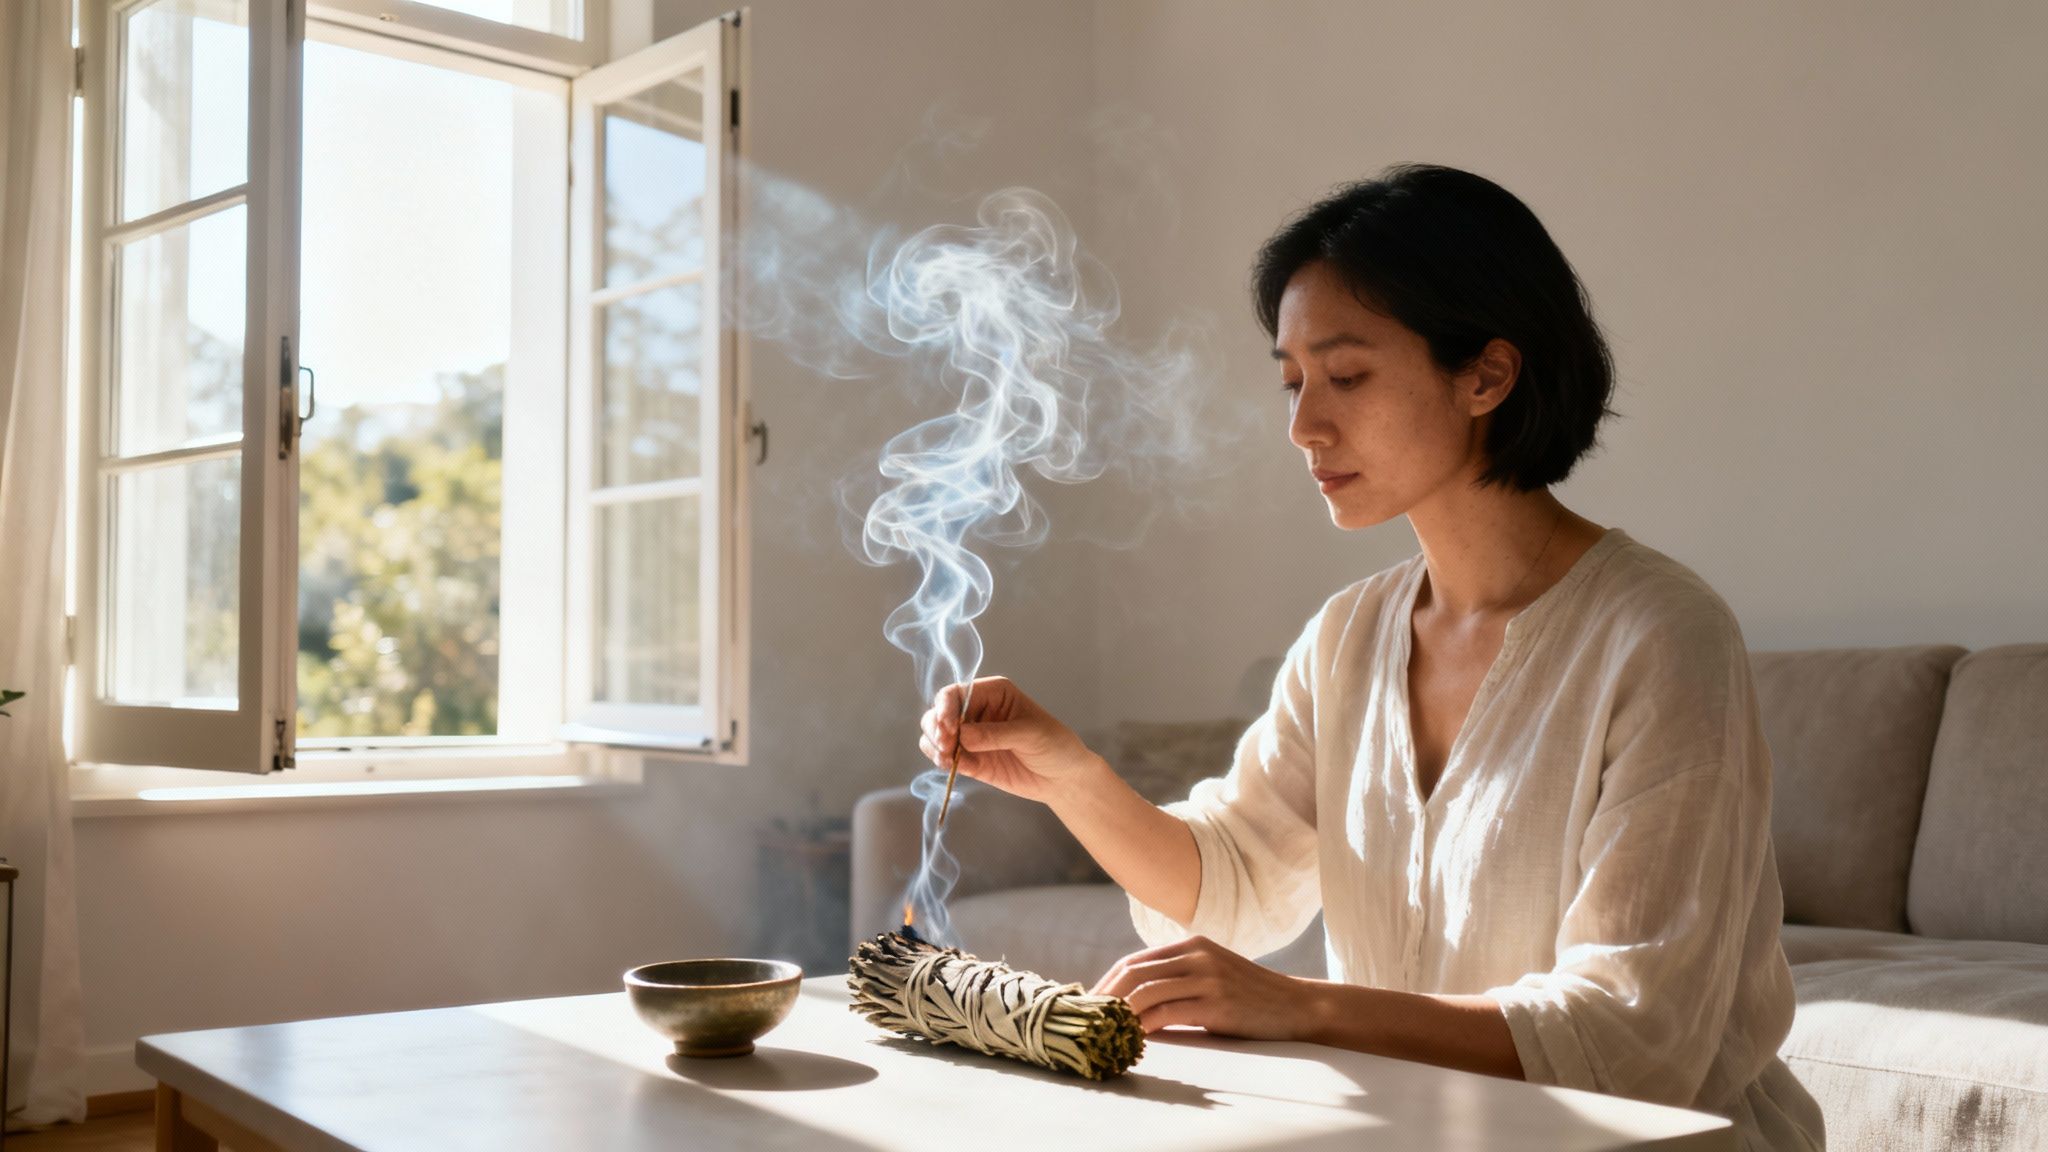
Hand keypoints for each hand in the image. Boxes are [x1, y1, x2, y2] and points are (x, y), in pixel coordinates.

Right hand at [918, 676, 1099, 805]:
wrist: (1064, 778)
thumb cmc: (1055, 744)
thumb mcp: (1029, 733)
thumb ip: (995, 734)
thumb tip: (962, 736)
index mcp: (993, 693)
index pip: (956, 693)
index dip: (945, 707)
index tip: (947, 727)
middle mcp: (977, 711)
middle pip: (939, 712)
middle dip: (936, 727)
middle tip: (945, 745)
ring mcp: (972, 737)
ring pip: (936, 734)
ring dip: (933, 744)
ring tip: (946, 758)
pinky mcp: (971, 760)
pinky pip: (944, 757)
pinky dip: (940, 760)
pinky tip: (950, 766)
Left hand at [1090, 935, 1317, 1039]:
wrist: (1296, 1006)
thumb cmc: (1250, 996)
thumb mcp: (1213, 972)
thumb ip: (1179, 976)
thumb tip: (1133, 999)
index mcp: (1192, 944)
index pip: (1134, 961)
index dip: (1108, 984)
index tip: (1092, 1005)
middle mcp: (1197, 955)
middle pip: (1134, 973)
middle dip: (1107, 998)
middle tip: (1091, 1021)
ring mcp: (1207, 977)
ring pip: (1146, 992)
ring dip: (1121, 1014)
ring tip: (1106, 1031)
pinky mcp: (1216, 1003)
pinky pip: (1166, 1014)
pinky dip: (1144, 1027)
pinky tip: (1134, 1039)